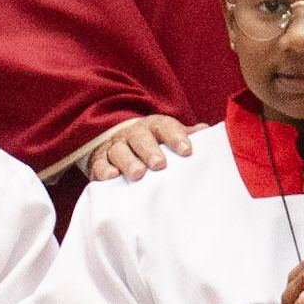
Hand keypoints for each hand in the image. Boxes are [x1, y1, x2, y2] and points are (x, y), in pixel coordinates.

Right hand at [79, 115, 195, 181]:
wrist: (115, 140)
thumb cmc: (149, 142)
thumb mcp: (166, 135)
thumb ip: (184, 134)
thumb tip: (206, 130)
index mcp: (153, 127)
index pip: (165, 127)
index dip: (176, 137)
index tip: (187, 151)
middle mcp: (132, 134)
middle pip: (141, 138)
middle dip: (150, 151)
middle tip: (160, 164)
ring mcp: (114, 146)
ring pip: (119, 151)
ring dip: (129, 161)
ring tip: (138, 174)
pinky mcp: (98, 160)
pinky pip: (99, 164)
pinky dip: (104, 170)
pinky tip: (112, 176)